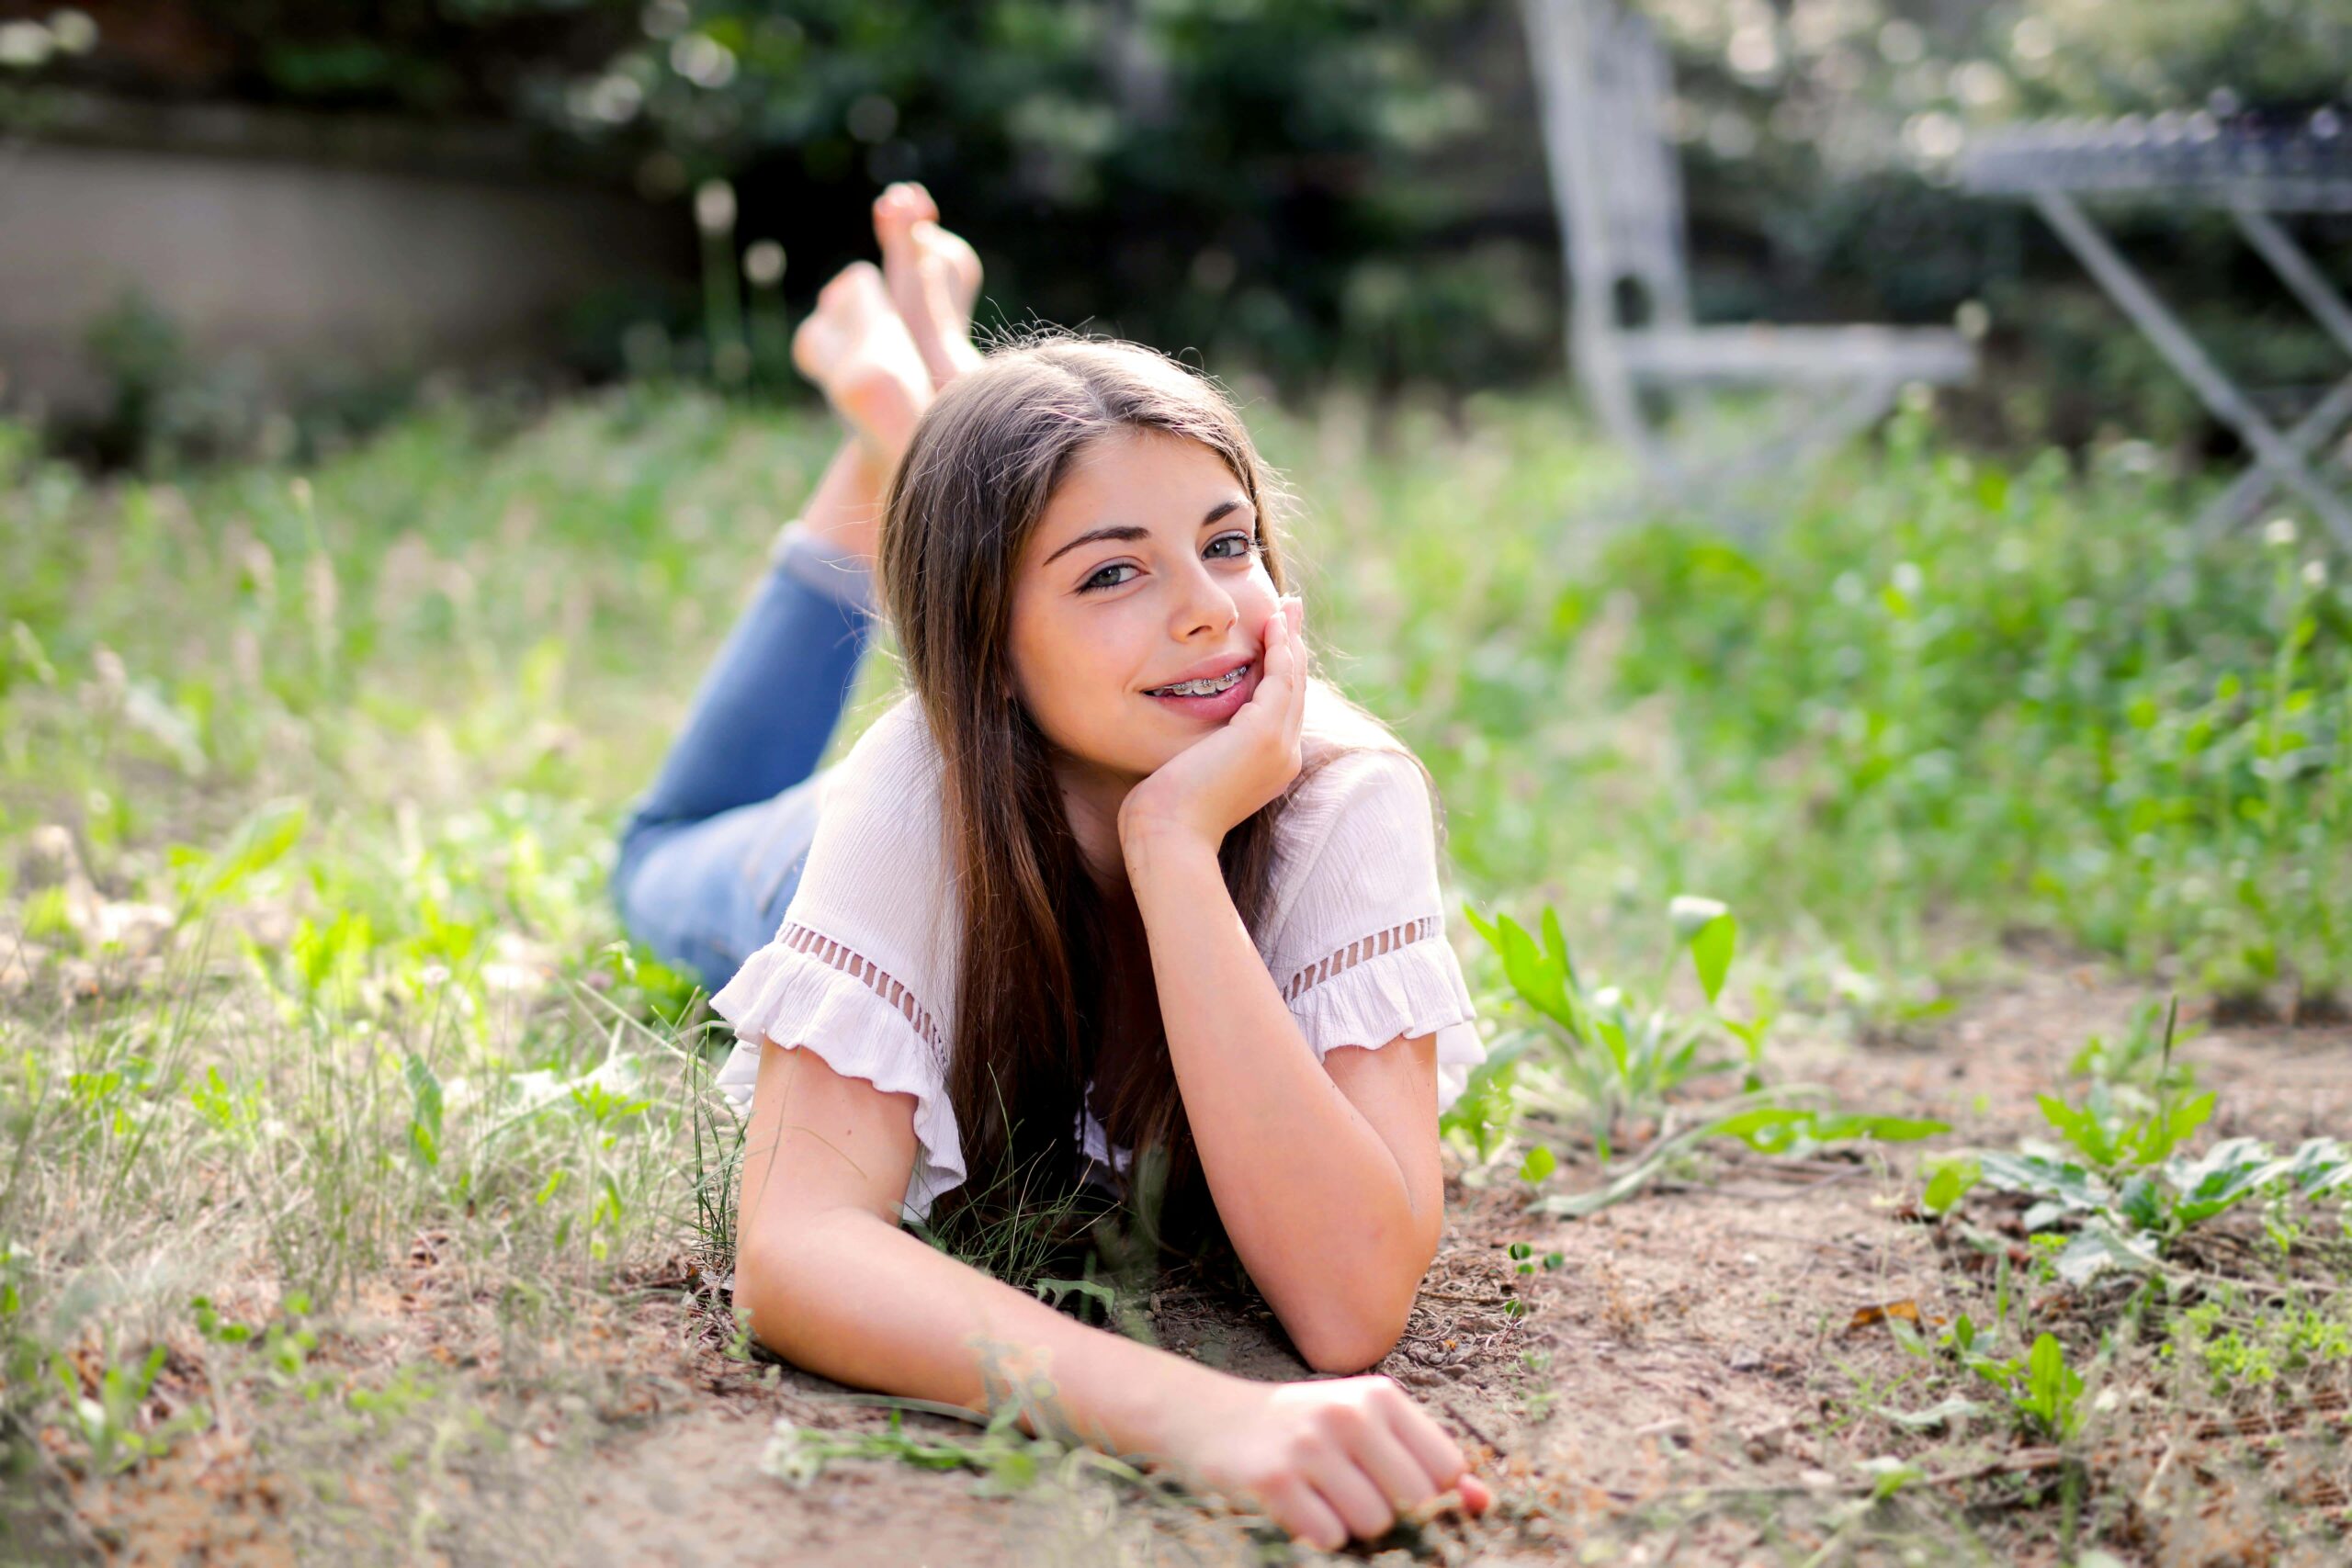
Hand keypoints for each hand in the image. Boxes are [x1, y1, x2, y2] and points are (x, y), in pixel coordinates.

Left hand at [1118, 595, 1307, 855]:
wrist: (1168, 836)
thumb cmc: (1164, 813)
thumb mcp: (1190, 773)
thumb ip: (1200, 751)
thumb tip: (1186, 740)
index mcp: (1270, 767)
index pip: (1281, 709)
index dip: (1281, 671)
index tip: (1274, 640)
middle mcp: (1285, 757)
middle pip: (1295, 690)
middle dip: (1293, 648)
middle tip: (1290, 611)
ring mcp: (1280, 747)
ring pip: (1293, 680)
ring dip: (1290, 640)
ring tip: (1286, 608)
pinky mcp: (1264, 734)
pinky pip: (1281, 678)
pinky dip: (1280, 648)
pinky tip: (1273, 624)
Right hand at [1162, 1373, 1493, 1551]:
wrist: (1210, 1419)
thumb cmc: (1303, 1429)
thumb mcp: (1365, 1428)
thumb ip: (1424, 1461)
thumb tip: (1483, 1502)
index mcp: (1379, 1396)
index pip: (1446, 1468)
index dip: (1428, 1492)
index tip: (1395, 1486)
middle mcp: (1348, 1413)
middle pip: (1414, 1501)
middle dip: (1392, 1513)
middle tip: (1352, 1492)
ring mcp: (1309, 1446)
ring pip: (1374, 1524)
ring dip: (1352, 1526)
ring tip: (1323, 1497)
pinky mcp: (1274, 1480)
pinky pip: (1329, 1536)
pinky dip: (1318, 1534)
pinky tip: (1297, 1506)